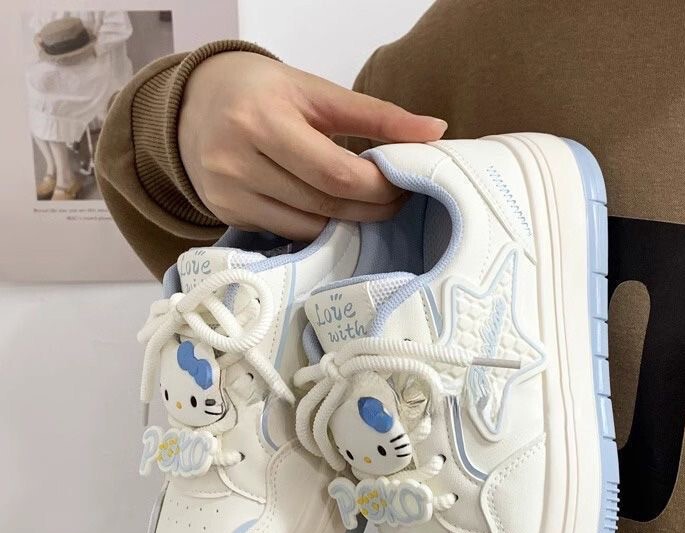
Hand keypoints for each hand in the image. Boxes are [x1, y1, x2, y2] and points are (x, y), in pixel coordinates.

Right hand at [178, 51, 446, 238]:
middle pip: (324, 204)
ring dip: (347, 222)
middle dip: (370, 207)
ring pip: (308, 227)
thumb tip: (436, 131)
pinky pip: (288, 233)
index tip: (404, 183)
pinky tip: (332, 211)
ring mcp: (228, 193)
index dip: (378, 187)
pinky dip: (317, 227)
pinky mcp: (226, 215)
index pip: (335, 173)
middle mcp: (236, 161)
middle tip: (397, 198)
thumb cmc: (263, 93)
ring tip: (367, 203)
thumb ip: (377, 115)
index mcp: (261, 119)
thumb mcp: (316, 92)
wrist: (193, 105)